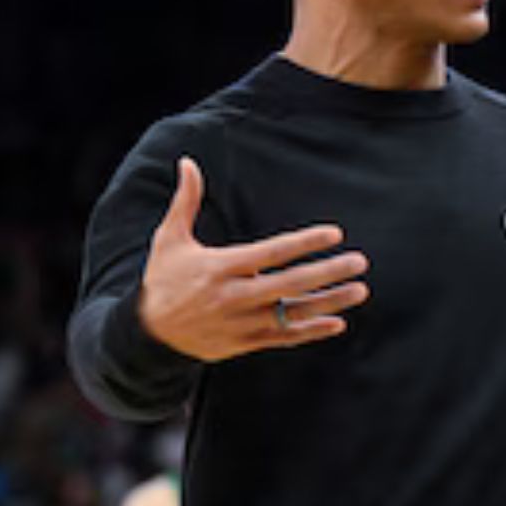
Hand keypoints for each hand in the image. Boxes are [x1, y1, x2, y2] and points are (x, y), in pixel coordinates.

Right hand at [138, 157, 369, 361]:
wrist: (145, 335)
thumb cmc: (162, 279)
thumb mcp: (168, 239)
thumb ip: (186, 201)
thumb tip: (187, 161)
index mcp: (219, 268)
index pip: (270, 254)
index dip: (303, 244)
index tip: (335, 234)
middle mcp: (232, 297)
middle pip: (288, 284)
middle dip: (327, 273)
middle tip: (359, 261)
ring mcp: (239, 324)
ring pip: (291, 314)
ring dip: (328, 303)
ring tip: (360, 290)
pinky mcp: (242, 344)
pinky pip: (282, 338)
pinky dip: (310, 332)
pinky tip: (337, 323)